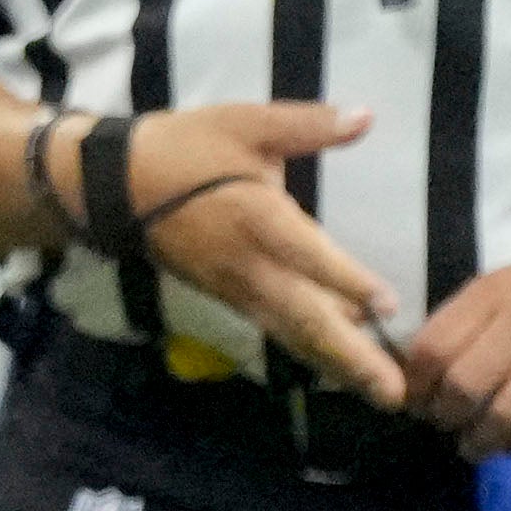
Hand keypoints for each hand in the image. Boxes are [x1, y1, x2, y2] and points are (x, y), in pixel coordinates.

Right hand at [70, 103, 405, 406]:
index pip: (306, 253)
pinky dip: (313, 350)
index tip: (387, 304)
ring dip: (338, 365)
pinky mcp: (231, 297)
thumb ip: (306, 124)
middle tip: (393, 392)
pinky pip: (279, 329)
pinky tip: (344, 364)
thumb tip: (367, 117)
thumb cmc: (184, 150)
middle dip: (350, 356)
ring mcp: (238, 288)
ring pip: (293, 333)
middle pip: (304, 317)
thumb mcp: (244, 123)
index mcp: (255, 217)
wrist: (116, 186)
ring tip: (381, 393)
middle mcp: (249, 265)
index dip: (345, 280)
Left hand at [399, 237, 510, 458]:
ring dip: (485, 441)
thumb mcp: (504, 285)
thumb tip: (420, 377)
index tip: (417, 403)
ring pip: (509, 415)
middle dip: (447, 418)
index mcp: (495, 293)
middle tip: (449, 426)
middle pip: (467, 386)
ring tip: (478, 445)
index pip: (435, 347)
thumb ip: (464, 323)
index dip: (417, 386)